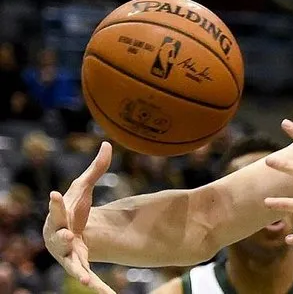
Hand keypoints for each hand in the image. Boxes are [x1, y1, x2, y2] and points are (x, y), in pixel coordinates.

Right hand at [43, 141, 115, 293]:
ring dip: (79, 272)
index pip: (56, 209)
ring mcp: (67, 255)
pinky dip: (96, 286)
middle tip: (68, 236)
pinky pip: (88, 277)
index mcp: (59, 217)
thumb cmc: (75, 208)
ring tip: (86, 281)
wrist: (73, 231)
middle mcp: (59, 238)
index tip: (55, 194)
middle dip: (61, 238)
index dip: (55, 203)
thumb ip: (96, 169)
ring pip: (72, 264)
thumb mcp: (84, 189)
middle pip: (59, 238)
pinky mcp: (79, 266)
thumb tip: (107, 143)